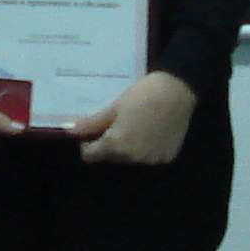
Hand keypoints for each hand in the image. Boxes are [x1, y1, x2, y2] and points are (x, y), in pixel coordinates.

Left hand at [70, 70, 198, 165]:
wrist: (178, 90)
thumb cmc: (143, 94)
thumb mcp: (114, 107)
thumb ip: (92, 123)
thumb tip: (71, 131)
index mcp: (116, 146)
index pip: (90, 156)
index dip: (87, 143)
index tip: (94, 128)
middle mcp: (133, 159)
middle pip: (110, 158)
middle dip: (108, 144)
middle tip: (115, 122)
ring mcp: (152, 160)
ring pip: (129, 159)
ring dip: (127, 147)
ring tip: (133, 124)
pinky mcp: (166, 157)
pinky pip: (148, 157)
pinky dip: (145, 148)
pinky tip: (150, 130)